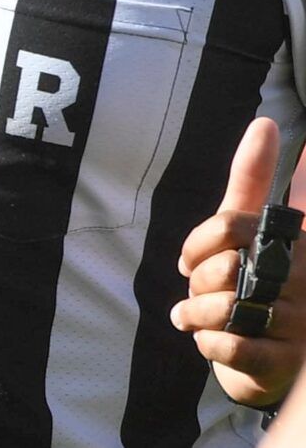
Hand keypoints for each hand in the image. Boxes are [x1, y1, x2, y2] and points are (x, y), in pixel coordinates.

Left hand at [172, 117, 301, 406]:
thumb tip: (265, 122)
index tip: (189, 263)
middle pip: (223, 267)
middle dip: (197, 286)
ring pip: (224, 308)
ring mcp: (300, 324)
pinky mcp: (285, 362)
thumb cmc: (255, 283)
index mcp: (295, 244)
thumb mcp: (247, 229)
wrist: (271, 358)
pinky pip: (230, 346)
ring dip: (196, 317)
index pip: (231, 225)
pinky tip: (211, 342)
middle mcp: (305, 279)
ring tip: (197, 321)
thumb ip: (253, 178)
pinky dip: (208, 344)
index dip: (197, 244)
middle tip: (199, 297)